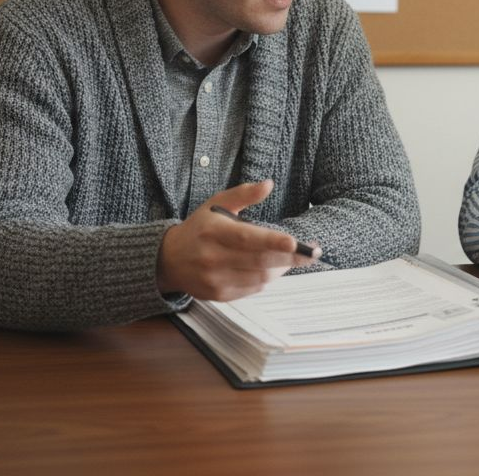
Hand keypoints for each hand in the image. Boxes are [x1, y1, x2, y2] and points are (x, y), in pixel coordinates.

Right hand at [156, 179, 318, 299]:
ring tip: (292, 258)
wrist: (168, 260)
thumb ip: (244, 194)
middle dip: (290, 257)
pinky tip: (272, 268)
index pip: (247, 238)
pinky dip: (266, 279)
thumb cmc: (199, 229)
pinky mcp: (218, 295)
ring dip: (281, 269)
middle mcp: (212, 257)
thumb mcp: (216, 204)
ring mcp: (215, 279)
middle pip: (260, 261)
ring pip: (260, 278)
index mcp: (213, 232)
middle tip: (310, 252)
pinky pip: (252, 289)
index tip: (295, 242)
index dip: (273, 241)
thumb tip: (269, 184)